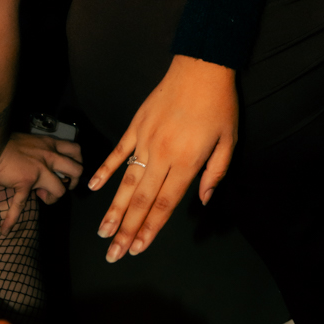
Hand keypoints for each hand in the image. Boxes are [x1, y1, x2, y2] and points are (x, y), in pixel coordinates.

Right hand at [0, 132, 82, 230]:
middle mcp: (49, 157)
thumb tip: (41, 163)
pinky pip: (19, 204)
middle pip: (77, 170)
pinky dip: (11, 218)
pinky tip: (5, 229)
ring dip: (54, 198)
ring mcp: (39, 171)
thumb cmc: (5, 143)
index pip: (76, 150)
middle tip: (62, 185)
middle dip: (72, 182)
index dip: (77, 161)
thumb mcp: (31, 142)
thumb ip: (40, 151)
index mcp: (50, 145)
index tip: (68, 169)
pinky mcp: (25, 183)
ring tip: (42, 196)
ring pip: (60, 190)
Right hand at [87, 55, 238, 259]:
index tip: (138, 248)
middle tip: (113, 254)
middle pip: (141, 200)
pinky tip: (94, 188)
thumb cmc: (219, 106)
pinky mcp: (135, 126)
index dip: (151, 229)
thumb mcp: (229, 141)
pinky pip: (118, 152)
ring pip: (126, 181)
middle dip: (127, 230)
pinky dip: (105, 170)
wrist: (201, 69)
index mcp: (187, 162)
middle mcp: (162, 155)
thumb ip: (215, 173)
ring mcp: (145, 140)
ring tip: (103, 232)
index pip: (166, 204)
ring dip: (113, 209)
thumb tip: (202, 200)